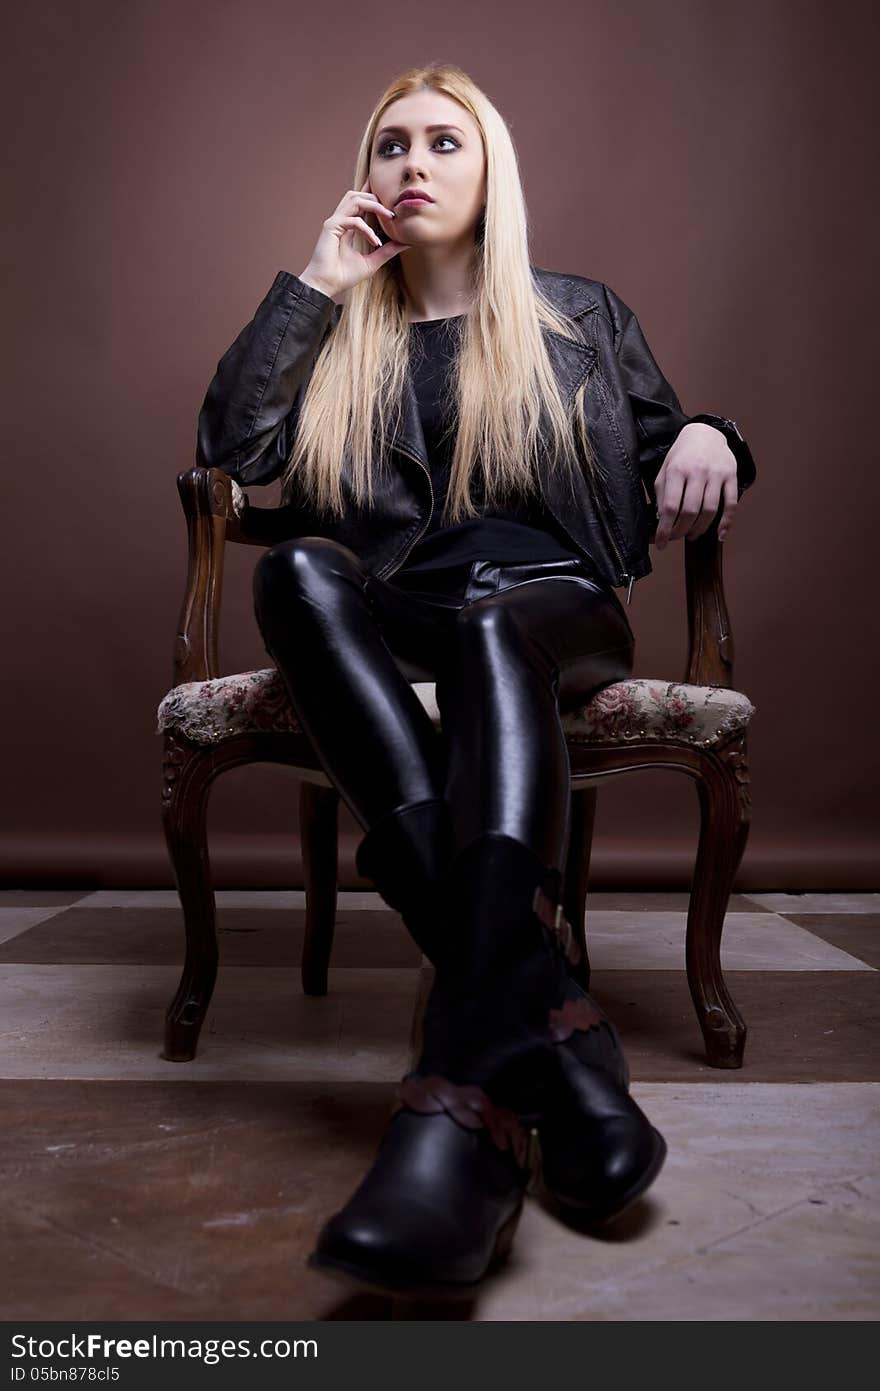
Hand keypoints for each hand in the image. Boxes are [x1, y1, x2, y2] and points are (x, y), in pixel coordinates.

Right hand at [299, 178, 410, 300]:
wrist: (325, 286)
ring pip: (355, 199)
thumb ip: (387, 251)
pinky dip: (366, 228)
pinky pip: (353, 220)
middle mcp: (341, 220)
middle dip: (378, 199)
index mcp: (348, 225)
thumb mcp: (372, 262)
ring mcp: (335, 222)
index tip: (389, 194)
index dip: (372, 192)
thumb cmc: (343, 276)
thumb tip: (406, 243)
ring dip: (374, 205)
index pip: (360, 202)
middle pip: (358, 195)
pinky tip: (375, 242)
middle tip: (394, 214)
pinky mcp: (331, 227)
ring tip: (388, 218)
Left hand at [653, 422, 738, 548]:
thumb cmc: (682, 455)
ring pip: (710, 510)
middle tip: (676, 537)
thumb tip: (662, 520)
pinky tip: (719, 535)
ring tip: (692, 534)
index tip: (661, 543)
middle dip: (681, 531)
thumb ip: (662, 494)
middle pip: (690, 511)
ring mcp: (716, 474)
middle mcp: (697, 471)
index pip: (670, 506)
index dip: (665, 529)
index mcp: (677, 470)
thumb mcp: (665, 470)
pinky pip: (731, 504)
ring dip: (700, 528)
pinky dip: (726, 522)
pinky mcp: (731, 476)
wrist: (705, 433)